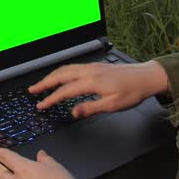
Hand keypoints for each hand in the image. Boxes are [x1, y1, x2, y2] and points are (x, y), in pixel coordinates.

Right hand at [29, 60, 169, 118]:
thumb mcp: (113, 105)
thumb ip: (91, 108)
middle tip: (32, 90)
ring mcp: (92, 67)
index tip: (41, 105)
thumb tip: (73, 112)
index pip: (65, 91)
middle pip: (61, 75)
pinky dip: (62, 72)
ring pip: (66, 69)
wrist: (146, 76)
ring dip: (52, 76)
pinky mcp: (96, 66)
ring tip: (42, 84)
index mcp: (91, 82)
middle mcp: (89, 71)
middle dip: (44, 83)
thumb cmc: (132, 92)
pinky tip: (61, 76)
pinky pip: (73, 67)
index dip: (51, 99)